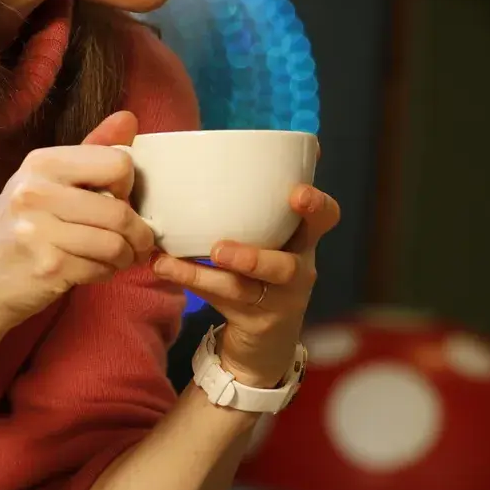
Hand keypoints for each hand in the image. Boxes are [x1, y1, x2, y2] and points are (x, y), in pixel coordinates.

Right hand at [0, 110, 155, 340]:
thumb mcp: (47, 183)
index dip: (128, 185)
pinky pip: (101, 268)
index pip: (117, 162)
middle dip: (139, 232)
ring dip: (127, 256)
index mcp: (40, 163)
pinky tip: (96, 270)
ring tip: (121, 258)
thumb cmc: (22, 231)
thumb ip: (90, 152)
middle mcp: (34, 191)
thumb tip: (129, 117)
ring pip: (115, 242)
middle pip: (120, 209)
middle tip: (137, 242)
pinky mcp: (46, 266)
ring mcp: (37, 230)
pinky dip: (108, 273)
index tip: (119, 200)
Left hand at [152, 186, 341, 387]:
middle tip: (218, 249)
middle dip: (254, 258)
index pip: (325, 220)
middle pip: (288, 267)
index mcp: (304, 242)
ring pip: (244, 291)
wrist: (268, 341)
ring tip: (171, 260)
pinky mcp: (256, 324)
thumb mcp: (270, 240)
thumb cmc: (263, 275)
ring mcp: (279, 303)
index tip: (296, 192)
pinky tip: (164, 266)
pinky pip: (220, 302)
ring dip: (205, 275)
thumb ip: (256, 206)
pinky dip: (191, 281)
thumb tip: (216, 148)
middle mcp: (299, 273)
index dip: (316, 206)